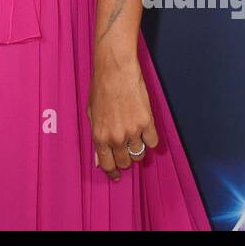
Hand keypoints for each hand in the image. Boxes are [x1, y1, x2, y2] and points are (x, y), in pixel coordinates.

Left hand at [87, 52, 158, 180]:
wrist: (115, 70)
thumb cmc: (101, 88)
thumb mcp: (91, 114)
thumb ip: (96, 136)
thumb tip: (100, 157)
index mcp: (100, 136)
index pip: (107, 165)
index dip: (112, 172)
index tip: (116, 175)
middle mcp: (116, 137)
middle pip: (125, 162)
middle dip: (125, 159)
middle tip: (125, 151)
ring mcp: (133, 131)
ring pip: (139, 155)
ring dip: (137, 150)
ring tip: (134, 139)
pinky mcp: (147, 122)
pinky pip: (153, 142)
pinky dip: (149, 139)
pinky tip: (145, 131)